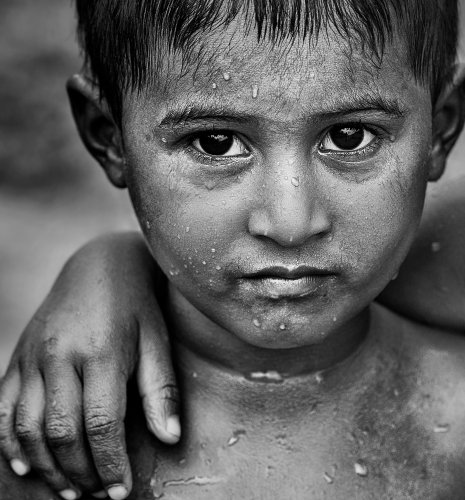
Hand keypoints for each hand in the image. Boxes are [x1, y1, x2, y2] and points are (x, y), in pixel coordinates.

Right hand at [0, 232, 178, 498]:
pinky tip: (29, 468)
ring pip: (26, 428)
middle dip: (80, 472)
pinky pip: (2, 411)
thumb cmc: (138, 307)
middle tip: (99, 495)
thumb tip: (170, 437)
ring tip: (72, 491)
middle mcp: (59, 357)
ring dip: (47, 468)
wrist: (99, 265)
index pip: (101, 424)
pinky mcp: (15, 360)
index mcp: (101, 352)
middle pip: (60, 432)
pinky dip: (10, 444)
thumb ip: (161, 390)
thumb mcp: (158, 341)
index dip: (110, 464)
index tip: (122, 492)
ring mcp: (31, 359)